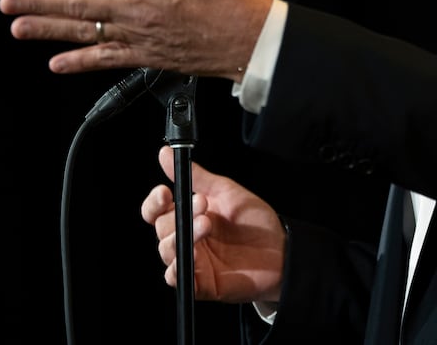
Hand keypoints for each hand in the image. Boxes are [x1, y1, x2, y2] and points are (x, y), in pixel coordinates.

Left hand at [0, 0, 270, 81]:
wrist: (252, 40)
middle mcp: (135, 9)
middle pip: (76, 4)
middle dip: (38, 0)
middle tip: (7, 1)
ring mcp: (138, 36)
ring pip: (84, 32)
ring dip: (48, 30)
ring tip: (19, 28)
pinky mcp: (147, 57)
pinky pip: (105, 60)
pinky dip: (79, 62)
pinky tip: (57, 63)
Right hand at [142, 145, 285, 302]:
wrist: (282, 249)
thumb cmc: (256, 221)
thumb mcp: (226, 192)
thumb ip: (197, 176)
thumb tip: (165, 154)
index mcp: (188, 216)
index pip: (157, 211)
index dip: (154, 202)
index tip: (165, 192)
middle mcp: (187, 238)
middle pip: (161, 229)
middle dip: (179, 215)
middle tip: (202, 205)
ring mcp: (192, 261)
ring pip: (167, 252)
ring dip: (180, 237)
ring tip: (206, 224)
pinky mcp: (200, 283)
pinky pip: (177, 278)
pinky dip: (179, 268)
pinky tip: (196, 255)